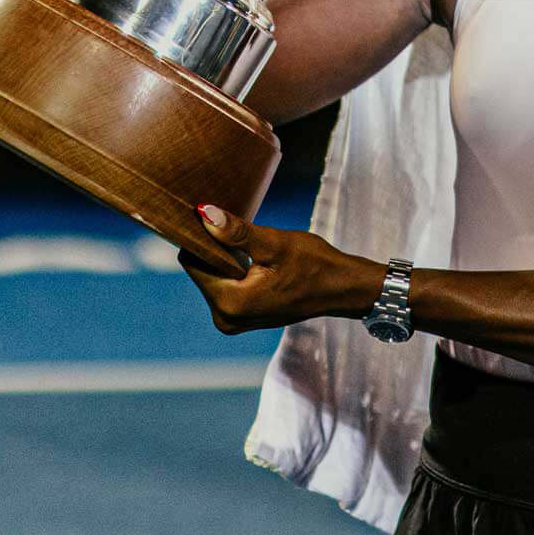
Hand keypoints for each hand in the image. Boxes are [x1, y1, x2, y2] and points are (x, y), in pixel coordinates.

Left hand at [178, 202, 378, 332]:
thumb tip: (204, 214)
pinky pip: (224, 286)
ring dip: (224, 257)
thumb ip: (236, 232)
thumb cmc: (314, 265)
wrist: (341, 289)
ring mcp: (232, 320)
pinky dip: (232, 268)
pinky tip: (252, 258)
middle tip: (237, 228)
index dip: (200, 237)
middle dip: (214, 248)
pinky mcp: (240, 317)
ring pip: (212, 276)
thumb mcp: (274, 244)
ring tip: (250, 245)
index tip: (214, 217)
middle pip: (200, 270)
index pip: (192, 262)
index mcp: (230, 303)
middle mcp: (226, 318)